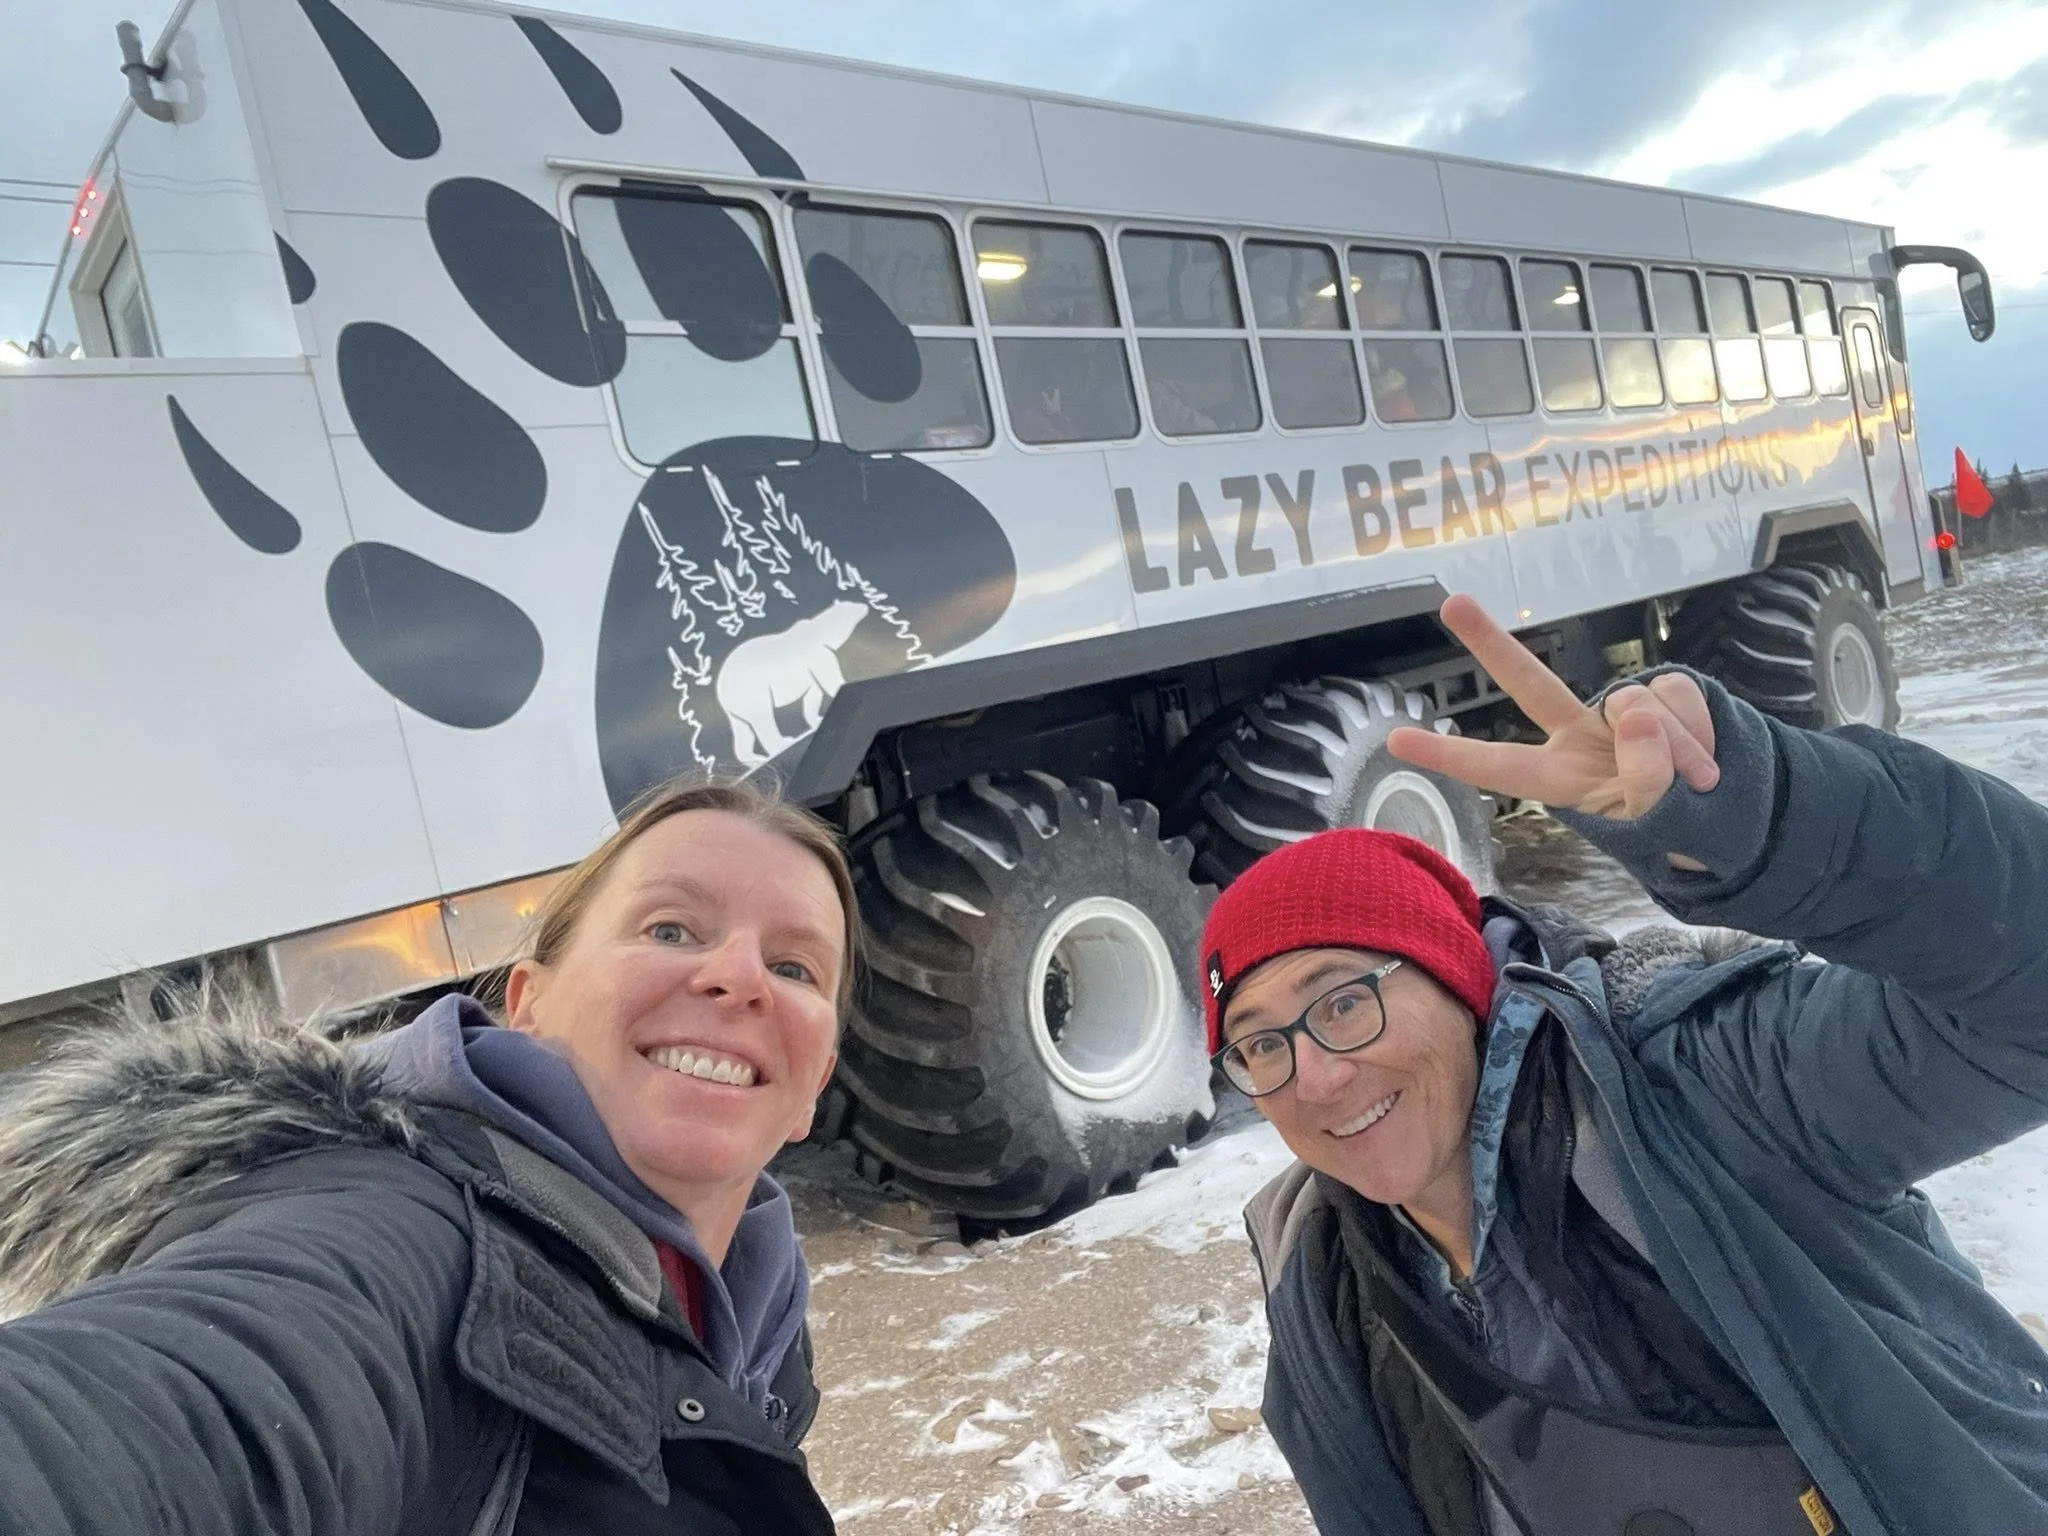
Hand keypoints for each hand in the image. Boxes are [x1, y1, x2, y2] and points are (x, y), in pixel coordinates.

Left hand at [1388, 595, 1719, 838]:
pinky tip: (1709, 754)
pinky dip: (1700, 727)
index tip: (1395, 739)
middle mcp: (1579, 734)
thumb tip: (1638, 715)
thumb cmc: (1679, 829)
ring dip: (1679, 747)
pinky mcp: (1664, 688)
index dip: (1449, 756)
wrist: (1734, 812)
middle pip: (1528, 681)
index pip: (1498, 766)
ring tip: (1698, 781)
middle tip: (1451, 602)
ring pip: (1637, 702)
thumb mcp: (1657, 823)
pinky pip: (1679, 692)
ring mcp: (1621, 708)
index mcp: (1561, 778)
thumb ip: (1646, 778)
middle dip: (1490, 641)